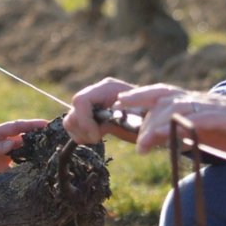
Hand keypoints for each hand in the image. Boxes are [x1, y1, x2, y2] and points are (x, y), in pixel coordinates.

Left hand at [0, 119, 49, 182]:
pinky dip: (23, 169)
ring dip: (34, 154)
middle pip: (23, 139)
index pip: (16, 127)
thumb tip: (12, 144)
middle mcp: (0, 144)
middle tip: (57, 140)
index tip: (47, 124)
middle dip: (39, 138)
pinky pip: (13, 168)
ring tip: (51, 157)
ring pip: (21, 154)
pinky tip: (34, 173)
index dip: (32, 125)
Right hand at [62, 77, 182, 143]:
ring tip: (98, 137)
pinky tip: (97, 137)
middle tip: (99, 137)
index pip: (81, 100)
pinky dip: (82, 136)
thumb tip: (112, 118)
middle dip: (83, 129)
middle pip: (72, 112)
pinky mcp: (90, 117)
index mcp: (108, 88)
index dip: (84, 120)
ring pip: (70, 120)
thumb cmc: (153, 116)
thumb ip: (125, 115)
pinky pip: (74, 127)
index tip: (98, 135)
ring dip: (81, 133)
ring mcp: (91, 105)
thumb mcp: (143, 115)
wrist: (155, 120)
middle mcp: (96, 93)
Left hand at [126, 90, 225, 154]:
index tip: (116, 104)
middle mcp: (198, 100)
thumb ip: (190, 136)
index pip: (160, 94)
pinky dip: (179, 126)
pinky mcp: (223, 116)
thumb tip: (169, 143)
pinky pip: (196, 118)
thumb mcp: (211, 135)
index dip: (137, 96)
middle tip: (121, 126)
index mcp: (194, 103)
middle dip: (137, 106)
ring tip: (142, 146)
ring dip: (154, 124)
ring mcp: (210, 106)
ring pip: (173, 106)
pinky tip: (168, 136)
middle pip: (160, 95)